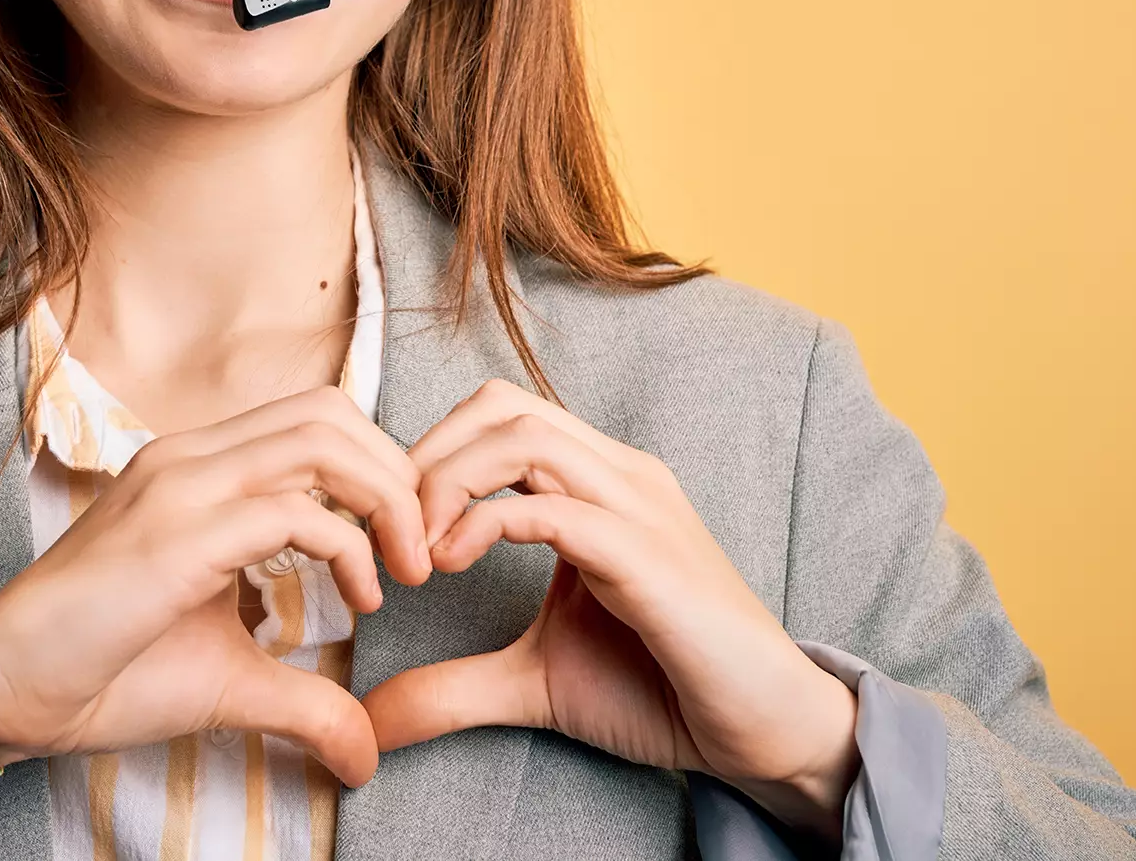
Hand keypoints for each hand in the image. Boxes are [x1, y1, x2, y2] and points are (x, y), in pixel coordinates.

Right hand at [0, 386, 433, 817]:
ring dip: (386, 500)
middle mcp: (191, 457)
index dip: (380, 470)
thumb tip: (365, 750)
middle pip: (331, 412)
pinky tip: (358, 600)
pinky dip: (349, 547)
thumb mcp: (230, 678)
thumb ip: (303, 695)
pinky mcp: (178, 534)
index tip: (406, 547)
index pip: (315, 419)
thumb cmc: (103, 673)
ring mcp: (181, 486)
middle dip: (399, 475)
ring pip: (321, 439)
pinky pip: (293, 510)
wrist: (7, 690)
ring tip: (406, 570)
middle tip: (424, 552)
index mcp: (198, 469)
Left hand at [360, 381, 860, 843]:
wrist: (762, 731)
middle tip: (388, 530)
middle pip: (500, 405)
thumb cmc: (662, 689)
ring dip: (447, 483)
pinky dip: (488, 525)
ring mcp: (640, 508)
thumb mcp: (534, 681)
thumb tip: (373, 713)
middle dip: (424, 456)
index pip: (497, 413)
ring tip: (417, 552)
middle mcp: (620, 474)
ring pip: (523, 438)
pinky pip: (557, 509)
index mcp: (597, 481)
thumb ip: (454, 684)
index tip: (388, 526)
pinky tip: (451, 564)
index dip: (428, 453)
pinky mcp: (650, 559)